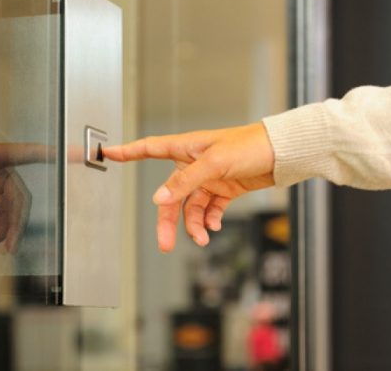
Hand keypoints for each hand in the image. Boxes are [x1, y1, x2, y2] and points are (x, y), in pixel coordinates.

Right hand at [104, 123, 274, 251]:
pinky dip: (210, 220)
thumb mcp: (214, 163)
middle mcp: (194, 163)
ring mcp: (209, 177)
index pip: (149, 148)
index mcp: (186, 147)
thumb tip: (159, 199)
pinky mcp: (224, 188)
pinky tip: (214, 226)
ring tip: (203, 237)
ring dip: (194, 224)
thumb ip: (185, 181)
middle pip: (171, 194)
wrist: (282, 153)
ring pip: (191, 206)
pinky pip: (209, 209)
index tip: (107, 154)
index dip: (127, 152)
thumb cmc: (250, 146)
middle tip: (165, 244)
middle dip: (168, 220)